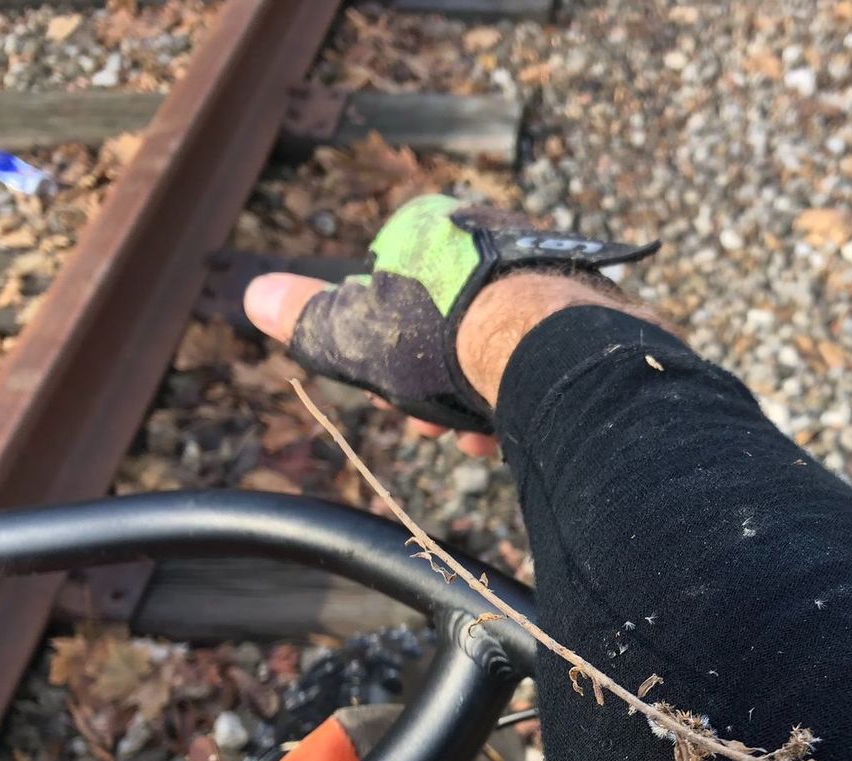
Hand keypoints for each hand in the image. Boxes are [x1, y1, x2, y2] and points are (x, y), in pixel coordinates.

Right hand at [245, 270, 626, 457]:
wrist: (545, 352)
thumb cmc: (441, 339)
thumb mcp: (354, 332)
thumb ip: (308, 317)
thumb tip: (256, 295)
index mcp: (436, 229)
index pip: (397, 293)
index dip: (385, 354)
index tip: (388, 394)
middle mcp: (496, 236)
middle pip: (451, 325)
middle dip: (435, 385)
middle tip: (429, 428)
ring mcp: (551, 268)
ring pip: (502, 347)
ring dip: (480, 400)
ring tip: (476, 441)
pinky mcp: (594, 309)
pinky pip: (549, 360)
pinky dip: (528, 398)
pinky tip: (519, 435)